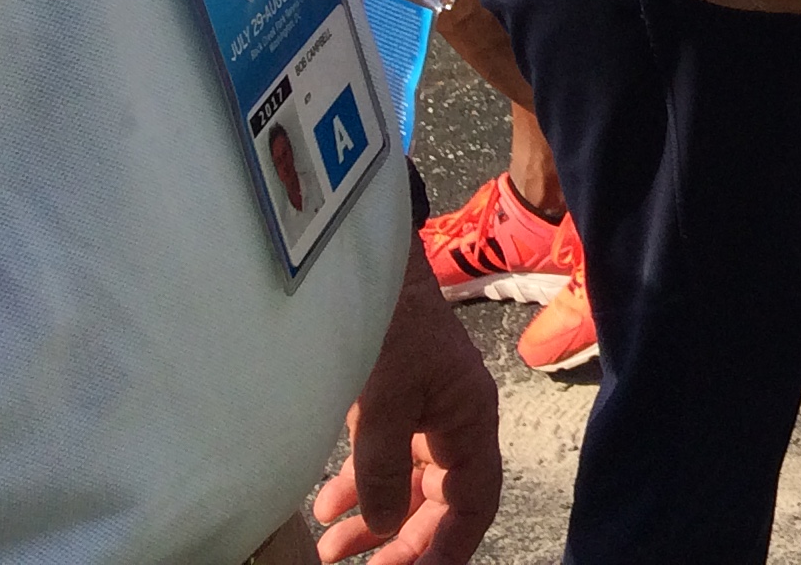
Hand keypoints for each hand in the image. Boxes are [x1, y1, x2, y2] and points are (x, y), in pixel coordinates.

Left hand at [313, 243, 501, 563]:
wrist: (369, 264)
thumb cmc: (390, 325)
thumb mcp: (384, 399)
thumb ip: (384, 468)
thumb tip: (385, 526)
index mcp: (469, 421)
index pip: (473, 502)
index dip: (451, 548)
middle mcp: (454, 421)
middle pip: (439, 500)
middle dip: (403, 540)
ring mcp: (425, 411)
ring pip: (408, 484)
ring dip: (375, 519)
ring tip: (330, 549)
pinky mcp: (397, 400)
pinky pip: (386, 460)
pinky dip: (360, 487)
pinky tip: (326, 504)